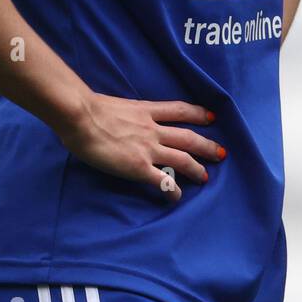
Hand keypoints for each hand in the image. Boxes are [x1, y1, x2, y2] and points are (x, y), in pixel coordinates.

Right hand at [55, 92, 225, 200]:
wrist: (80, 117)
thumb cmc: (87, 108)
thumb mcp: (114, 104)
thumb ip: (124, 113)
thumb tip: (118, 119)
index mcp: (146, 111)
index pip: (178, 110)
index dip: (197, 113)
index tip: (211, 117)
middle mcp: (152, 129)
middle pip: (188, 137)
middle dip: (207, 146)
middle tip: (221, 153)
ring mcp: (148, 148)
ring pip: (182, 159)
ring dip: (197, 168)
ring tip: (205, 177)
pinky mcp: (139, 167)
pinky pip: (163, 181)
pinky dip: (172, 190)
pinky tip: (177, 197)